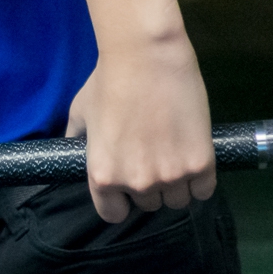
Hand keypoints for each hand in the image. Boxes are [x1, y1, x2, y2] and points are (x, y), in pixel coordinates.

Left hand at [64, 38, 215, 221]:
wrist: (146, 59)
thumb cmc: (107, 82)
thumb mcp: (80, 115)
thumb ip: (75, 140)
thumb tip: (69, 150)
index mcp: (102, 176)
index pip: (113, 214)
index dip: (121, 202)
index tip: (128, 188)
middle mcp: (135, 183)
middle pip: (149, 205)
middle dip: (150, 187)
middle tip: (153, 160)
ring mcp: (170, 175)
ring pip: (177, 200)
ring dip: (177, 185)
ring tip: (174, 158)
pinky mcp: (200, 164)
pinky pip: (204, 191)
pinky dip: (201, 181)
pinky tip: (195, 164)